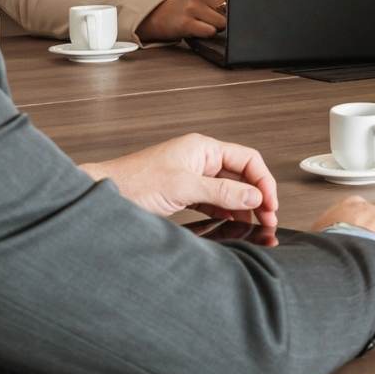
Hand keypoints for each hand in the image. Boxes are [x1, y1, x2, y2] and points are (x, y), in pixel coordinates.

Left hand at [80, 133, 278, 242]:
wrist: (104, 193)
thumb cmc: (133, 182)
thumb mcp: (183, 188)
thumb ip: (221, 192)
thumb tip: (253, 196)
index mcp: (203, 148)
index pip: (247, 159)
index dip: (263, 181)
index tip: (270, 204)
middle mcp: (200, 159)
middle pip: (241, 175)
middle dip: (257, 196)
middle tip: (268, 219)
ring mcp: (192, 177)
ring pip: (229, 190)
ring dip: (243, 207)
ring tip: (255, 225)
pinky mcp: (184, 193)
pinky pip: (214, 201)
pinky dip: (226, 212)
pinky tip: (233, 223)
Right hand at [141, 0, 229, 42]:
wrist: (168, 14)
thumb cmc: (197, 4)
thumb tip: (248, 3)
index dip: (237, 6)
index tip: (230, 8)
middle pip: (230, 12)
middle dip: (226, 17)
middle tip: (214, 15)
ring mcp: (193, 7)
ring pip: (222, 23)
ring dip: (218, 27)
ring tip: (207, 22)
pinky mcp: (186, 23)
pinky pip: (209, 31)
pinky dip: (209, 33)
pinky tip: (201, 28)